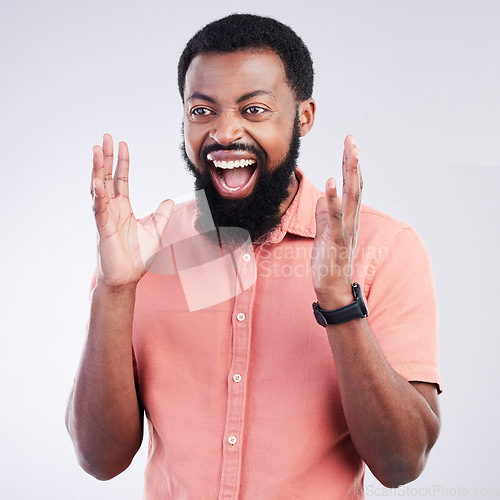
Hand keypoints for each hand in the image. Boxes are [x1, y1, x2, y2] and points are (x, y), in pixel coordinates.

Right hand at [91, 134, 173, 288]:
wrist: (127, 278)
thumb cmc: (137, 258)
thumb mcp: (155, 232)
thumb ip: (161, 215)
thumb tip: (168, 200)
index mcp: (123, 208)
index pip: (121, 179)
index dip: (122, 162)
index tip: (122, 144)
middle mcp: (112, 209)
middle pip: (107, 178)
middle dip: (106, 158)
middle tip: (105, 137)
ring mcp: (105, 218)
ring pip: (99, 189)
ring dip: (97, 170)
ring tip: (96, 150)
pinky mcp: (103, 230)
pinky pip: (99, 209)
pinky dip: (98, 195)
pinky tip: (97, 181)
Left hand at [312, 135, 361, 309]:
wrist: (333, 287)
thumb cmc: (329, 260)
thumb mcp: (325, 232)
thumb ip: (325, 214)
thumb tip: (324, 198)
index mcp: (348, 216)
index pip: (352, 186)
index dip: (351, 165)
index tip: (350, 144)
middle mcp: (351, 219)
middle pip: (355, 185)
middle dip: (353, 161)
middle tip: (352, 140)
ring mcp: (345, 228)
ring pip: (351, 195)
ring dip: (350, 172)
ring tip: (351, 151)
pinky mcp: (335, 238)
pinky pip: (336, 215)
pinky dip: (334, 198)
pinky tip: (332, 181)